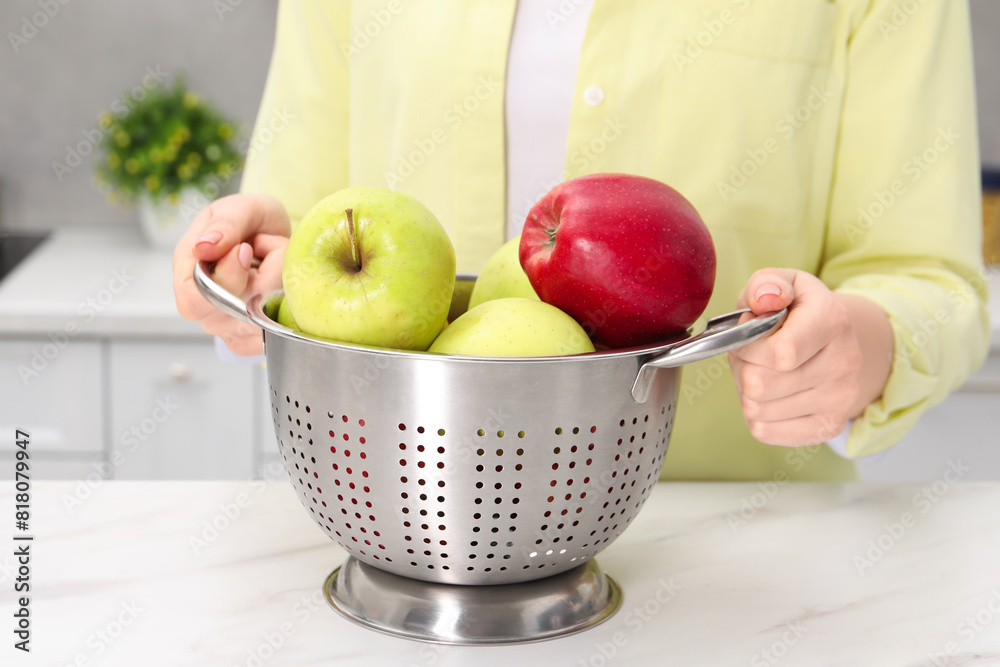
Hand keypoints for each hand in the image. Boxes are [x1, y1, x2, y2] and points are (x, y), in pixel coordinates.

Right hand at [173, 193, 290, 355]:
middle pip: (232, 313)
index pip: (193, 299)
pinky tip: (280, 286)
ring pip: (262, 319)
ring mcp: (229, 327)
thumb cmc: (251, 222)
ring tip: (272, 266)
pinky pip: (277, 330)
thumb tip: (204, 248)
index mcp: (188, 273)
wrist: (277, 238)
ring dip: (279, 286)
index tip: (246, 249)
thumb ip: (224, 225)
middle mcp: (205, 308)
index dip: (225, 277)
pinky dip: (288, 304)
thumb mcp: (240, 208)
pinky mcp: (255, 339)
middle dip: (262, 278)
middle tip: (265, 254)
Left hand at [728, 268, 892, 446]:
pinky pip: (765, 432)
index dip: (747, 348)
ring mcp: (840, 399)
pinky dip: (756, 415)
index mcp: (833, 321)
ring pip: (756, 410)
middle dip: (741, 368)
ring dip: (746, 391)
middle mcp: (844, 363)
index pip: (779, 353)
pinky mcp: (829, 427)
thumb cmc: (800, 312)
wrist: (839, 341)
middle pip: (760, 385)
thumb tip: (764, 299)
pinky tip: (769, 395)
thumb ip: (766, 284)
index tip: (746, 336)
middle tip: (750, 356)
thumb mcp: (785, 283)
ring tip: (761, 371)